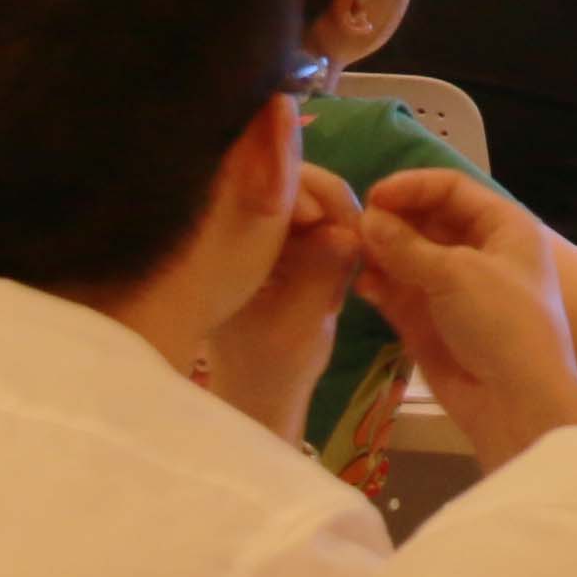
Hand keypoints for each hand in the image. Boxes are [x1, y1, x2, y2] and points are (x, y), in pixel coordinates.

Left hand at [201, 160, 367, 439]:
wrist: (261, 393)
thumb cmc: (273, 366)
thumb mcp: (302, 321)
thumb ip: (323, 271)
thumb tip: (349, 228)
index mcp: (221, 243)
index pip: (264, 186)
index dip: (305, 193)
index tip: (335, 225)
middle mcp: (234, 228)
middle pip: (290, 183)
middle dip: (329, 207)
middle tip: (354, 243)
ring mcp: (256, 234)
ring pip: (309, 200)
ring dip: (337, 224)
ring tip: (347, 263)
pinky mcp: (278, 244)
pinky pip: (315, 222)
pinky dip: (335, 239)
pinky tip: (339, 268)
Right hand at [356, 168, 576, 470]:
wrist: (515, 400)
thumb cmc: (502, 322)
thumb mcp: (458, 274)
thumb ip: (407, 245)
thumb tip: (367, 219)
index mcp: (504, 227)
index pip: (453, 190)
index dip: (413, 187)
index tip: (373, 196)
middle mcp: (479, 251)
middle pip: (426, 220)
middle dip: (391, 221)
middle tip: (353, 228)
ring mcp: (452, 287)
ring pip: (407, 255)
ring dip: (379, 252)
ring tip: (350, 253)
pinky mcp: (429, 319)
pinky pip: (397, 290)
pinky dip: (379, 283)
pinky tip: (361, 284)